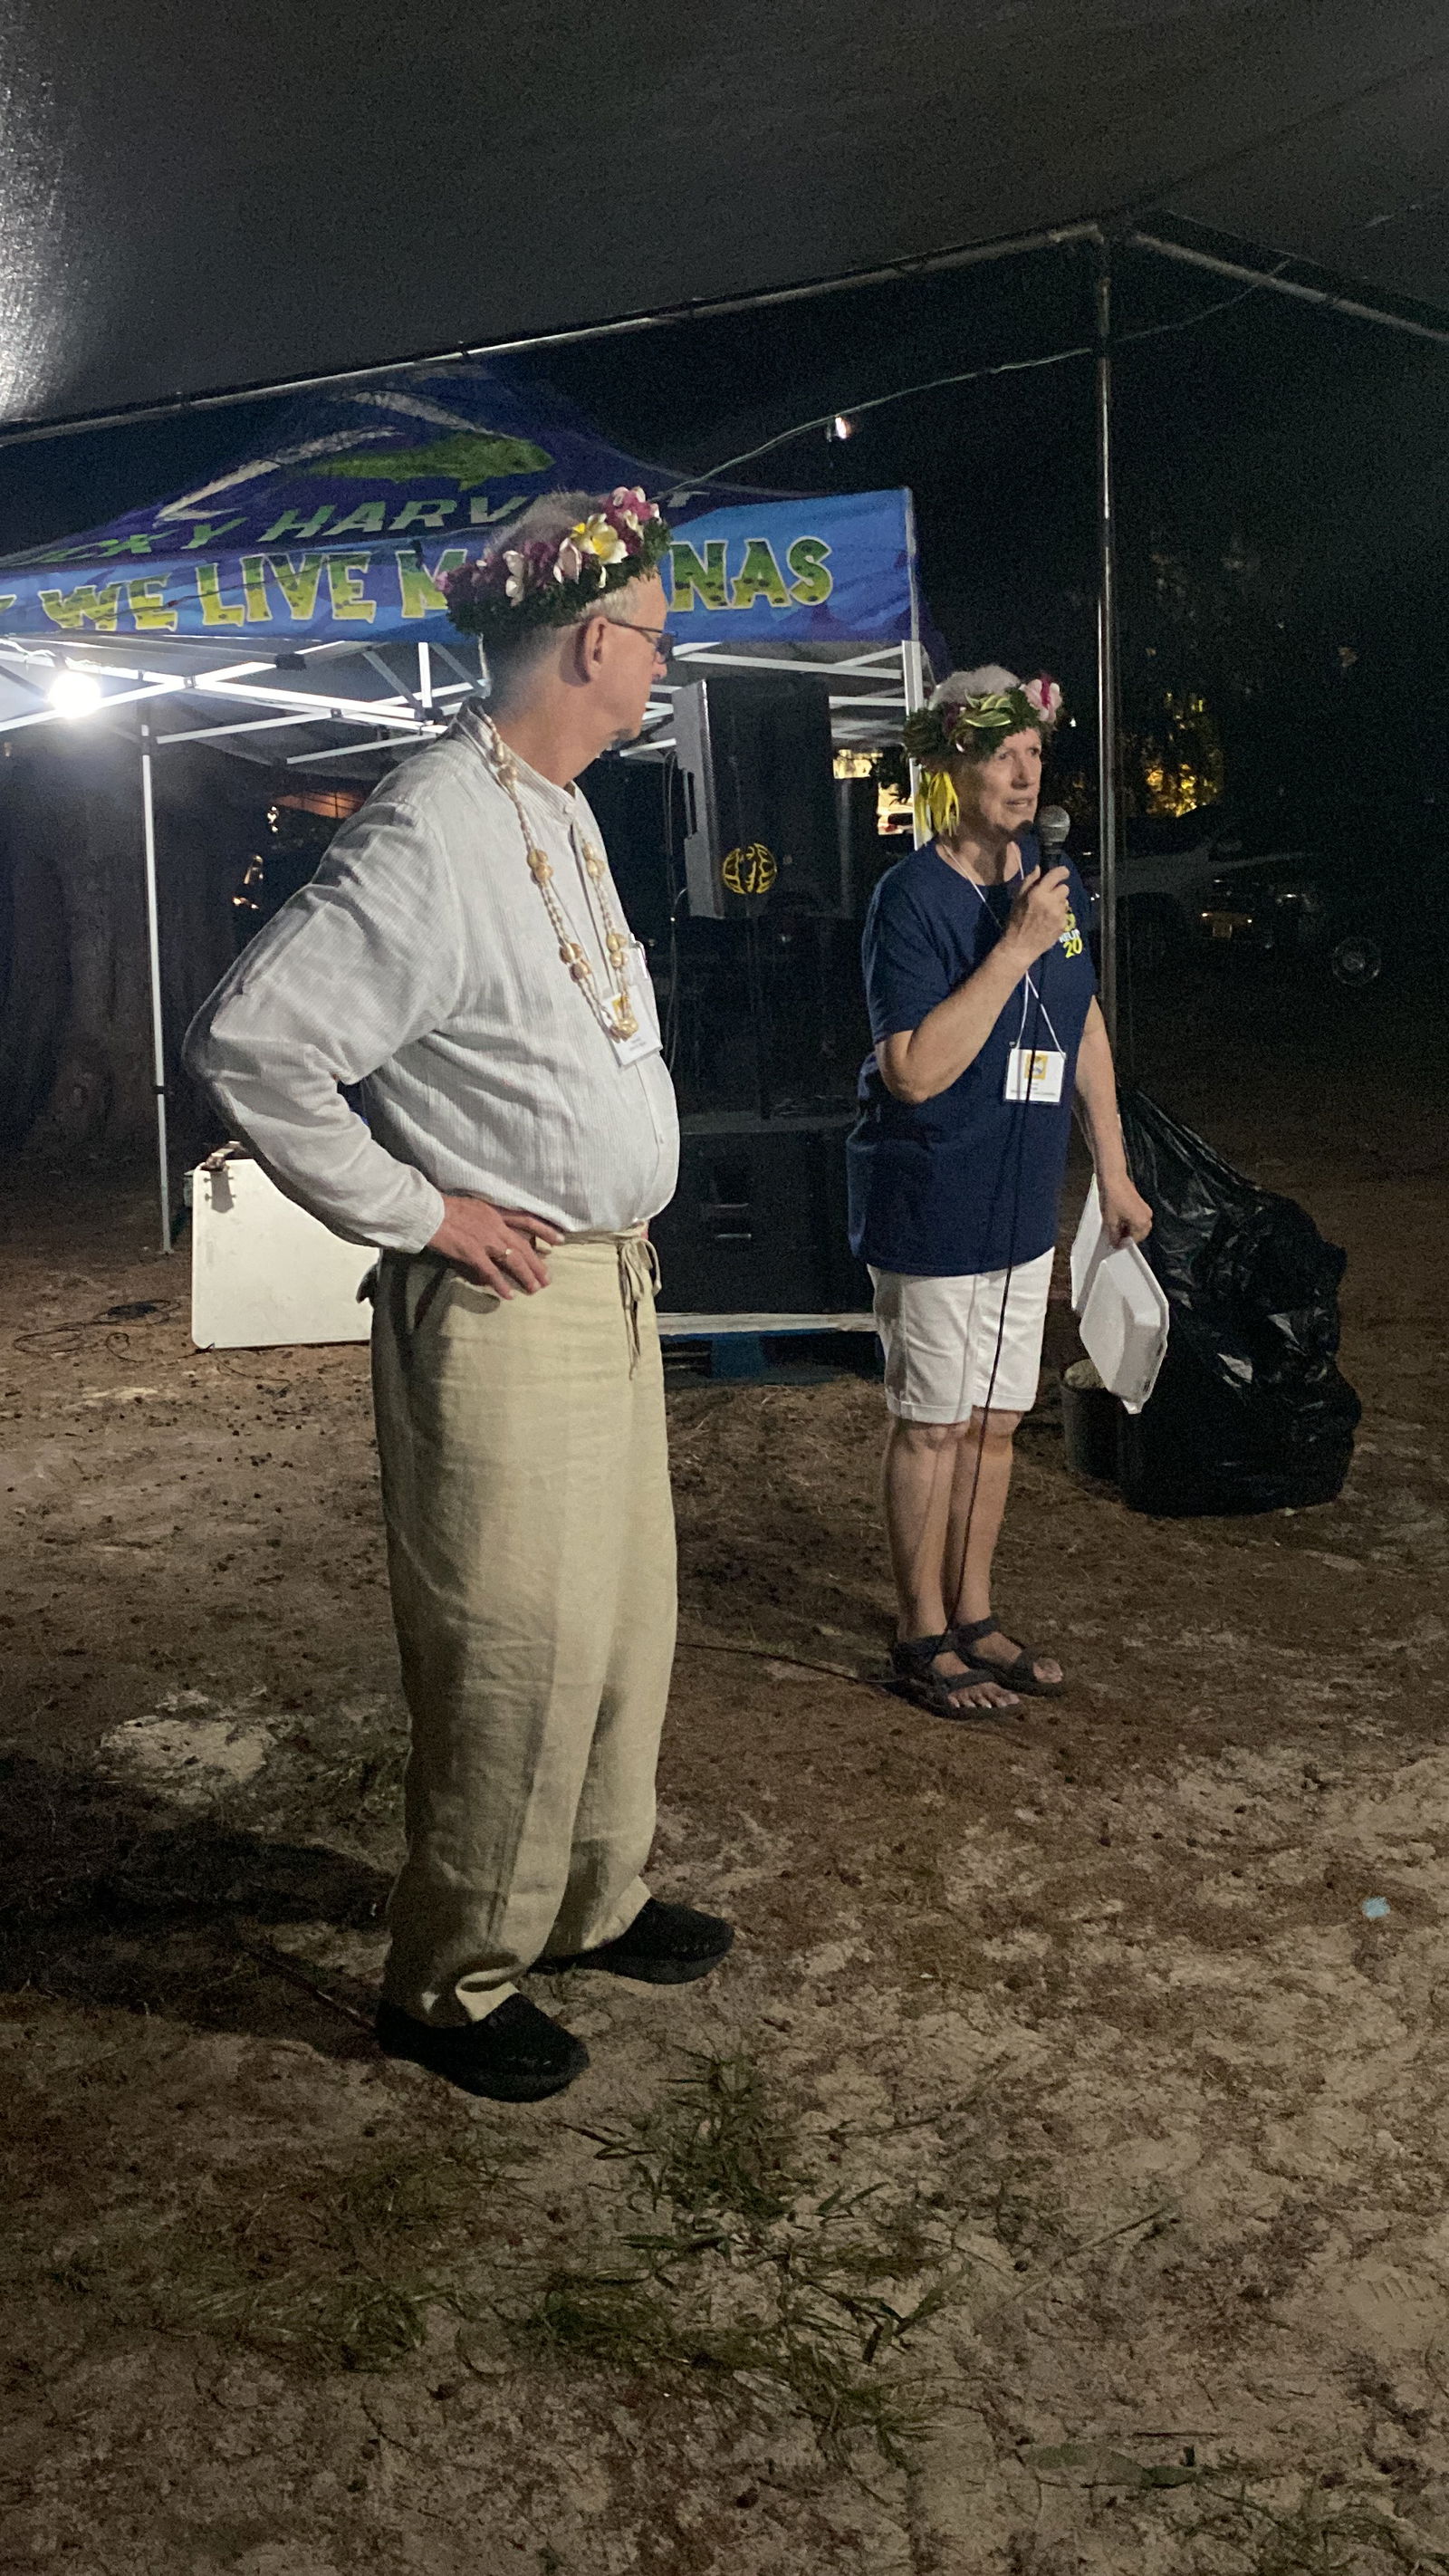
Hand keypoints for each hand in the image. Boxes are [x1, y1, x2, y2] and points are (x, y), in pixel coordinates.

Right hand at [427, 1193, 563, 1296]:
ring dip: (526, 1275)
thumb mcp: (473, 1206)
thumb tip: (496, 1232)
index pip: (526, 1219)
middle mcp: (494, 1225)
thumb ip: (487, 1217)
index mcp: (495, 1211)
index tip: (560, 1240)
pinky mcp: (472, 1252)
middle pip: (523, 1246)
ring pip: (513, 1260)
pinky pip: (491, 1272)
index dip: (545, 1230)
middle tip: (548, 1278)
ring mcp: (484, 1239)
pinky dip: (501, 1285)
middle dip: (537, 1263)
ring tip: (535, 1289)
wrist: (427, 1211)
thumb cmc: (445, 1208)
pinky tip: (509, 1295)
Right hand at [1004, 864, 1070, 966]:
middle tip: (1048, 898)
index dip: (1062, 872)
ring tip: (1046, 912)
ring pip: (1065, 902)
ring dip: (1058, 904)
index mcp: (1039, 893)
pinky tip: (1049, 922)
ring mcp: (1059, 914)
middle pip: (1064, 888)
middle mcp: (1051, 902)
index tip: (1062, 873)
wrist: (1020, 947)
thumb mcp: (1017, 898)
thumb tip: (1039, 868)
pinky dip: (1059, 916)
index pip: (1057, 875)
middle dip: (1057, 891)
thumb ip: (1029, 881)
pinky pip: (1065, 914)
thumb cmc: (1015, 921)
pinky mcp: (1063, 925)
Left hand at [1100, 1176, 1152, 1247]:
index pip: (1134, 1240)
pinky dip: (1130, 1222)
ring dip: (1129, 1230)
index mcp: (1142, 1223)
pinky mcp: (1141, 1204)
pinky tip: (1120, 1220)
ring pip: (1139, 1226)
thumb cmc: (1113, 1198)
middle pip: (1139, 1234)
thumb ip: (1114, 1236)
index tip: (1115, 1245)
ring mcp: (1145, 1209)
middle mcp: (1147, 1217)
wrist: (1113, 1178)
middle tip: (1116, 1238)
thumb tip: (1115, 1243)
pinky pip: (1138, 1218)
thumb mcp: (1110, 1221)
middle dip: (1128, 1237)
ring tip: (1116, 1229)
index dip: (1123, 1244)